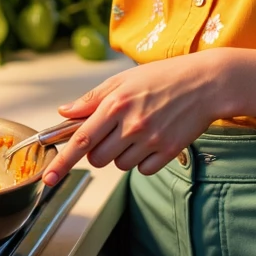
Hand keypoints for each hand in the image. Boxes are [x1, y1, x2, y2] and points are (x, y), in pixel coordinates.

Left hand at [40, 52, 231, 185]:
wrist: (206, 83)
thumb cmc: (163, 77)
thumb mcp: (124, 79)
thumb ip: (92, 99)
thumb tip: (65, 112)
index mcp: (116, 103)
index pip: (81, 138)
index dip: (62, 161)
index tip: (49, 178)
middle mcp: (131, 124)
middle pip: (98, 158)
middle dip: (99, 151)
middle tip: (113, 132)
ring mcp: (151, 139)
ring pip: (119, 165)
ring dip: (122, 154)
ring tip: (139, 130)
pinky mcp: (168, 151)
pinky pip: (143, 170)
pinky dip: (143, 160)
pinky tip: (154, 139)